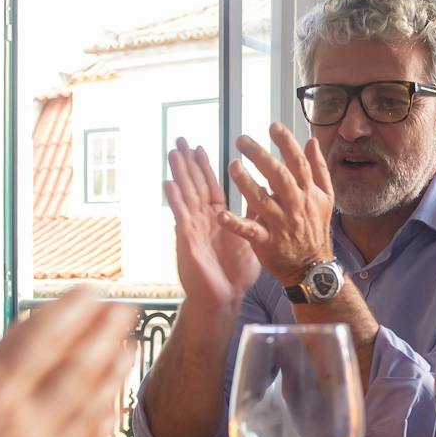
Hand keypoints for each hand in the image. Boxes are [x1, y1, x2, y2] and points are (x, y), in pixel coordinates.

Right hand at [0, 252, 138, 436]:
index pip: (42, 339)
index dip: (71, 311)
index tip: (96, 291)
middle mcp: (22, 433)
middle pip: (77, 372)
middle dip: (103, 337)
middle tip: (128, 312)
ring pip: (87, 413)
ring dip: (110, 378)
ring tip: (128, 356)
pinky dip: (97, 431)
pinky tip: (102, 426)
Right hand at [165, 140, 259, 310]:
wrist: (225, 297)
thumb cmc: (235, 272)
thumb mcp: (250, 236)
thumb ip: (253, 214)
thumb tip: (266, 192)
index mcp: (217, 217)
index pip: (209, 186)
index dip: (203, 167)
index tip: (198, 147)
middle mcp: (202, 219)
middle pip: (193, 185)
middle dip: (187, 163)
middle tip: (180, 139)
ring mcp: (193, 228)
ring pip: (185, 195)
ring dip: (179, 174)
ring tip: (173, 153)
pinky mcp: (188, 240)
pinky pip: (181, 216)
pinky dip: (175, 200)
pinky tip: (169, 183)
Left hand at [221, 122, 336, 287]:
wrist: (312, 267)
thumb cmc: (316, 228)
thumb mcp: (324, 197)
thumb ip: (317, 168)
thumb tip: (312, 141)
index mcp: (308, 192)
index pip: (297, 163)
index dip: (286, 143)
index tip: (272, 125)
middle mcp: (295, 205)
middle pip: (278, 176)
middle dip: (260, 156)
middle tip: (242, 140)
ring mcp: (280, 224)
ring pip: (262, 200)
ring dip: (246, 183)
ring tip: (232, 166)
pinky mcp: (267, 242)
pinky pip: (250, 231)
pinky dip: (235, 224)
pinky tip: (220, 215)